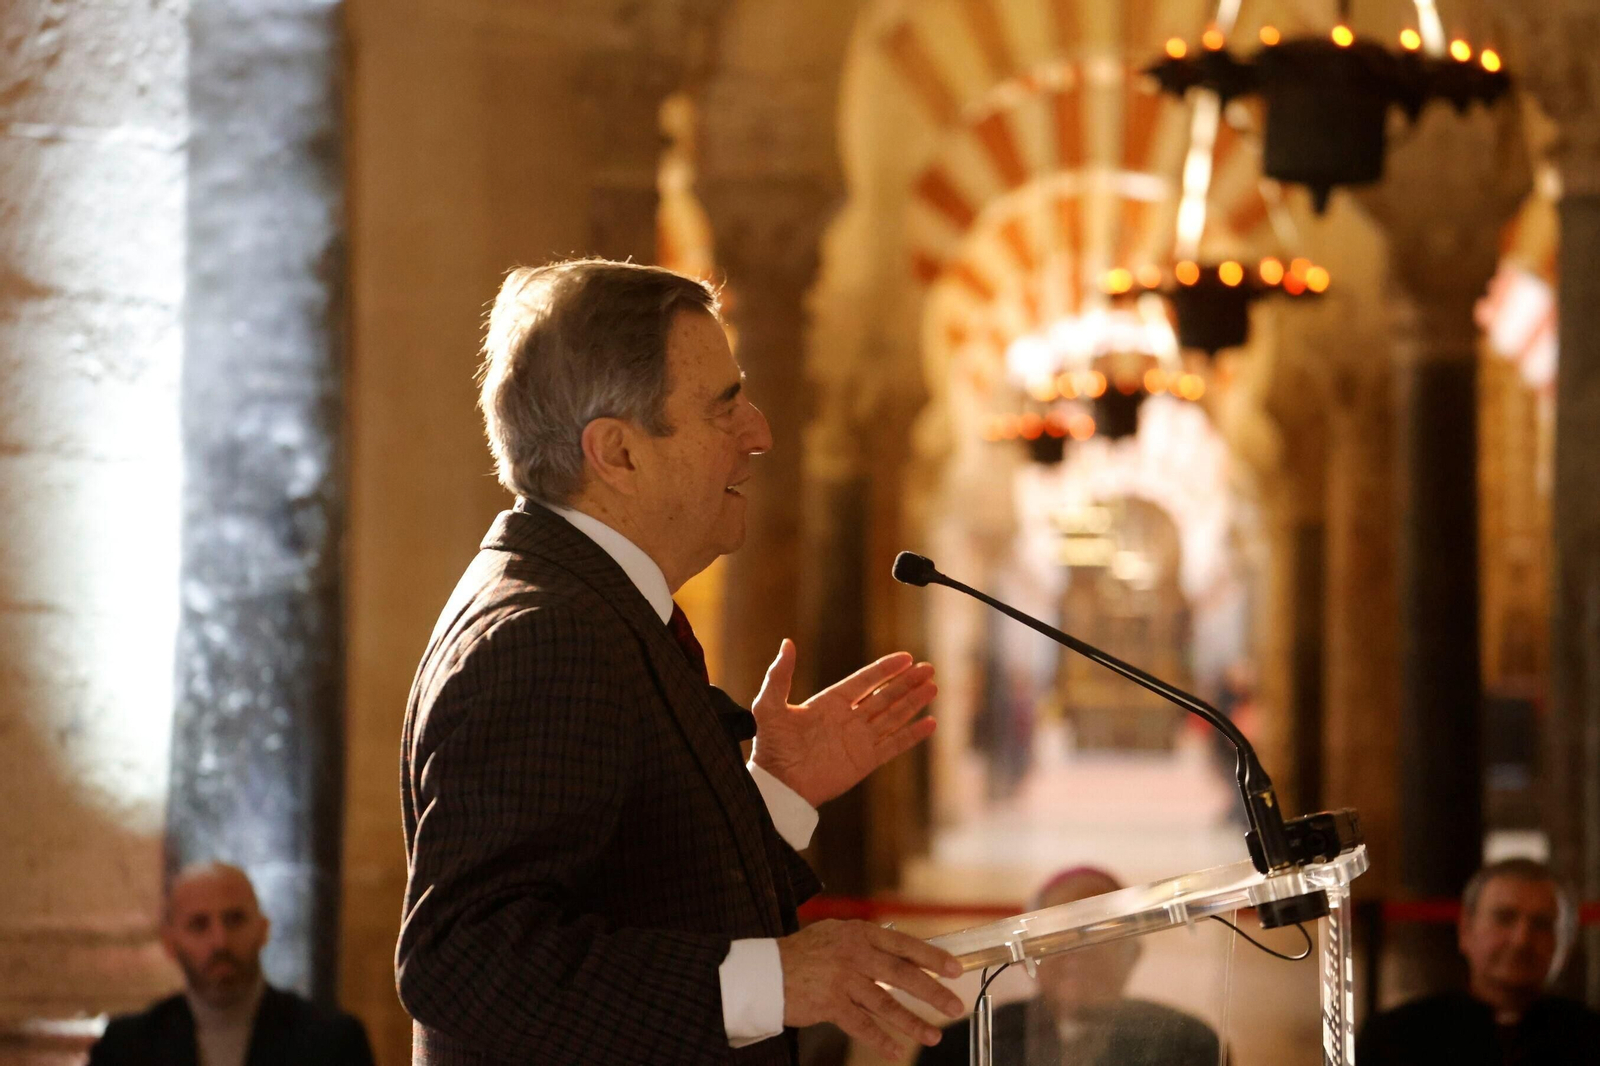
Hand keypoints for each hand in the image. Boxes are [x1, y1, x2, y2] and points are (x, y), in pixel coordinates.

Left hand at [749, 641, 936, 806]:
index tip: (906, 657)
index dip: (885, 669)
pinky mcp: (865, 761)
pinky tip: (931, 723)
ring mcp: (858, 740)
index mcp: (829, 703)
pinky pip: (894, 745)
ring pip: (893, 716)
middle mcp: (848, 719)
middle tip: (929, 668)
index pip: (864, 681)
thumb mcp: (769, 706)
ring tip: (933, 687)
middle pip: (885, 696)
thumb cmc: (770, 747)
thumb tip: (787, 643)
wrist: (778, 787)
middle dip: (907, 682)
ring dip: (914, 702)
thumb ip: (779, 675)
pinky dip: (913, 735)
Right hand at [777, 920, 964, 1058]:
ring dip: (912, 1022)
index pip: (904, 944)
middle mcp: (853, 954)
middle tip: (954, 1006)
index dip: (932, 957)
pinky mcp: (830, 1004)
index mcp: (859, 933)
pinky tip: (897, 1051)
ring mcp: (842, 979)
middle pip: (902, 974)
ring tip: (934, 1035)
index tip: (955, 969)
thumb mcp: (836, 935)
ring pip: (886, 1003)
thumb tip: (903, 954)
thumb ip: (867, 943)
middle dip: (932, 991)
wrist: (766, 971)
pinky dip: (882, 1040)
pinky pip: (862, 1026)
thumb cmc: (805, 954)